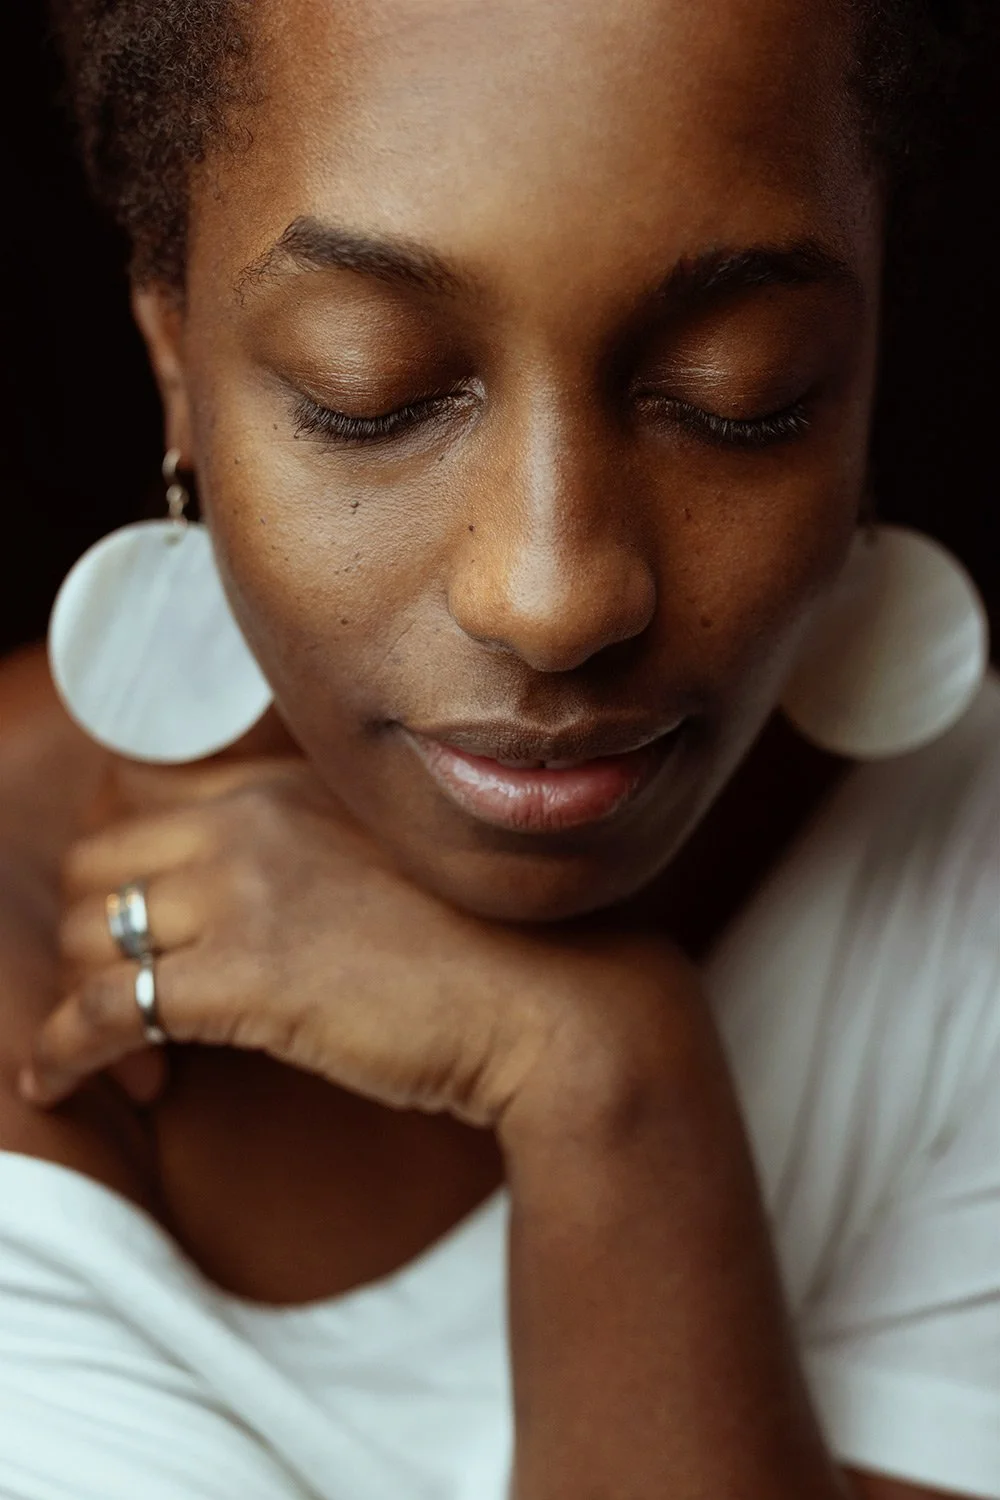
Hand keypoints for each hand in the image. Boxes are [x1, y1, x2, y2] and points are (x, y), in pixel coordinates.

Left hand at [20, 757, 694, 1132]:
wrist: (557, 1000)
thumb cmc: (490, 948)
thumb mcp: (388, 864)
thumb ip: (312, 855)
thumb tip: (257, 908)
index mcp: (286, 785)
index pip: (136, 799)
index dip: (116, 870)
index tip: (135, 929)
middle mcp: (252, 819)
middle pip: (95, 862)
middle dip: (87, 937)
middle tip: (130, 1003)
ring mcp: (245, 890)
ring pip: (85, 931)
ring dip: (81, 999)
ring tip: (132, 1059)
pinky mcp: (245, 976)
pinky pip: (103, 1006)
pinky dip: (64, 1049)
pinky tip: (60, 1084)